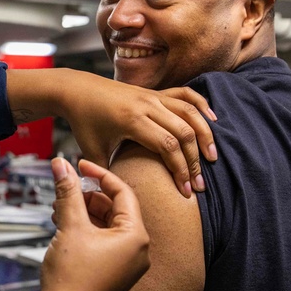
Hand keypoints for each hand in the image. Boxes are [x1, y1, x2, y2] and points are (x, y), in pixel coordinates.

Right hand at [39, 158, 149, 290]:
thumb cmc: (72, 280)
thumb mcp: (70, 225)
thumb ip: (68, 192)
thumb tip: (62, 166)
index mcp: (136, 236)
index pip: (122, 192)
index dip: (98, 174)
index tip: (79, 165)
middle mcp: (138, 250)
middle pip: (115, 208)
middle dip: (87, 196)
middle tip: (65, 190)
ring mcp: (127, 264)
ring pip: (107, 225)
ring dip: (83, 213)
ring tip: (60, 210)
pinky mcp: (115, 273)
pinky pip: (104, 242)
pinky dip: (86, 230)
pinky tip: (64, 227)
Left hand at [64, 78, 216, 198]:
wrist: (77, 90)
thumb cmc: (84, 122)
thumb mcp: (92, 151)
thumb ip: (105, 175)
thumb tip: (115, 200)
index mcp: (131, 120)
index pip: (167, 145)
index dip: (180, 170)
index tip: (186, 191)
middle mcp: (146, 105)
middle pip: (183, 132)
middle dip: (195, 161)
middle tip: (201, 185)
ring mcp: (152, 96)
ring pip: (189, 113)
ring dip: (205, 134)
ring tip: (212, 157)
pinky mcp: (155, 92)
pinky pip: (185, 95)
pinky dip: (201, 106)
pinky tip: (212, 120)